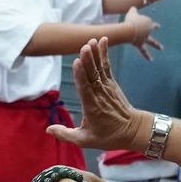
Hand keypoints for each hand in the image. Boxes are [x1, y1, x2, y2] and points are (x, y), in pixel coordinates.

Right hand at [46, 38, 149, 152]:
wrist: (132, 130)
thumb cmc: (108, 136)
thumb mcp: (85, 140)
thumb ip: (66, 134)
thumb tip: (48, 129)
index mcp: (92, 108)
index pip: (85, 89)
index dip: (81, 76)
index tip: (77, 62)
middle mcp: (100, 95)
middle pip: (92, 76)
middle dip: (88, 61)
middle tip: (84, 47)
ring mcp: (107, 88)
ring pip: (99, 69)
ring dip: (95, 54)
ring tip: (91, 41)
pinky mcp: (111, 83)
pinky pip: (106, 67)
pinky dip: (104, 54)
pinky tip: (102, 41)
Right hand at [117, 11, 160, 60]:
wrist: (130, 29)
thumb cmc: (131, 20)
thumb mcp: (132, 12)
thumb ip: (133, 10)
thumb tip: (133, 7)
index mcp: (147, 22)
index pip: (148, 21)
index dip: (147, 21)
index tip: (148, 22)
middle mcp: (148, 30)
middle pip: (152, 28)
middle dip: (155, 27)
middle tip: (159, 27)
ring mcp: (145, 37)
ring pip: (152, 42)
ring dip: (157, 45)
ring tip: (161, 48)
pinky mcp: (141, 44)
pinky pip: (144, 51)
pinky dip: (147, 55)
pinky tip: (151, 59)